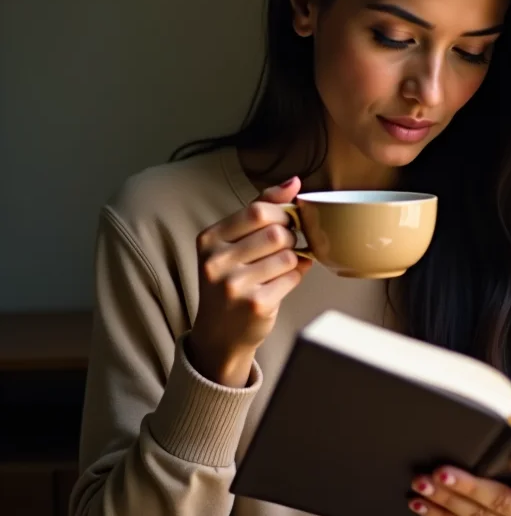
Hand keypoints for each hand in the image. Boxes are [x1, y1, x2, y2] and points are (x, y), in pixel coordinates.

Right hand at [187, 176, 311, 387]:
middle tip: (286, 246)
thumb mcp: (233, 241)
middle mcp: (216, 261)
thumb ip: (261, 208)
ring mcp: (234, 285)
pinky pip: (292, 277)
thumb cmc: (232, 279)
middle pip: (277, 232)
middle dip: (290, 237)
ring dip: (293, 259)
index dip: (282, 213)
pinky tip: (281, 283)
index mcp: (209, 239)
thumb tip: (295, 181)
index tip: (286, 221)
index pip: (257, 210)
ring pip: (288, 256)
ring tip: (279, 267)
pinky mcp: (255, 304)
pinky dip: (295, 277)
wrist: (220, 333)